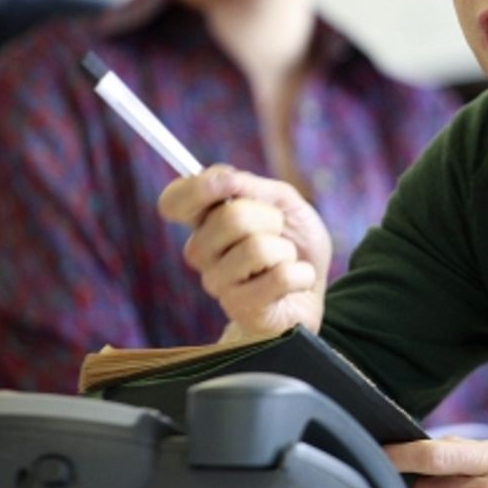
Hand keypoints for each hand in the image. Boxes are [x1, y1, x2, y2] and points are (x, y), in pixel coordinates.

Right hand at [158, 164, 330, 339]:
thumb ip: (252, 186)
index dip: (197, 187)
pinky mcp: (240, 309)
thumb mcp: (282, 202)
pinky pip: (280, 277)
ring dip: (286, 250)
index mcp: (205, 220)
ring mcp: (217, 283)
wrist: (313, 290)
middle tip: (278, 231)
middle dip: (271, 218)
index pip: (174, 201)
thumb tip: (226, 178)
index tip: (230, 181)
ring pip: (257, 248)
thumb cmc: (294, 242)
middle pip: (231, 217)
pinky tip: (295, 282)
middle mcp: (201, 252)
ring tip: (285, 260)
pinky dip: (301, 274)